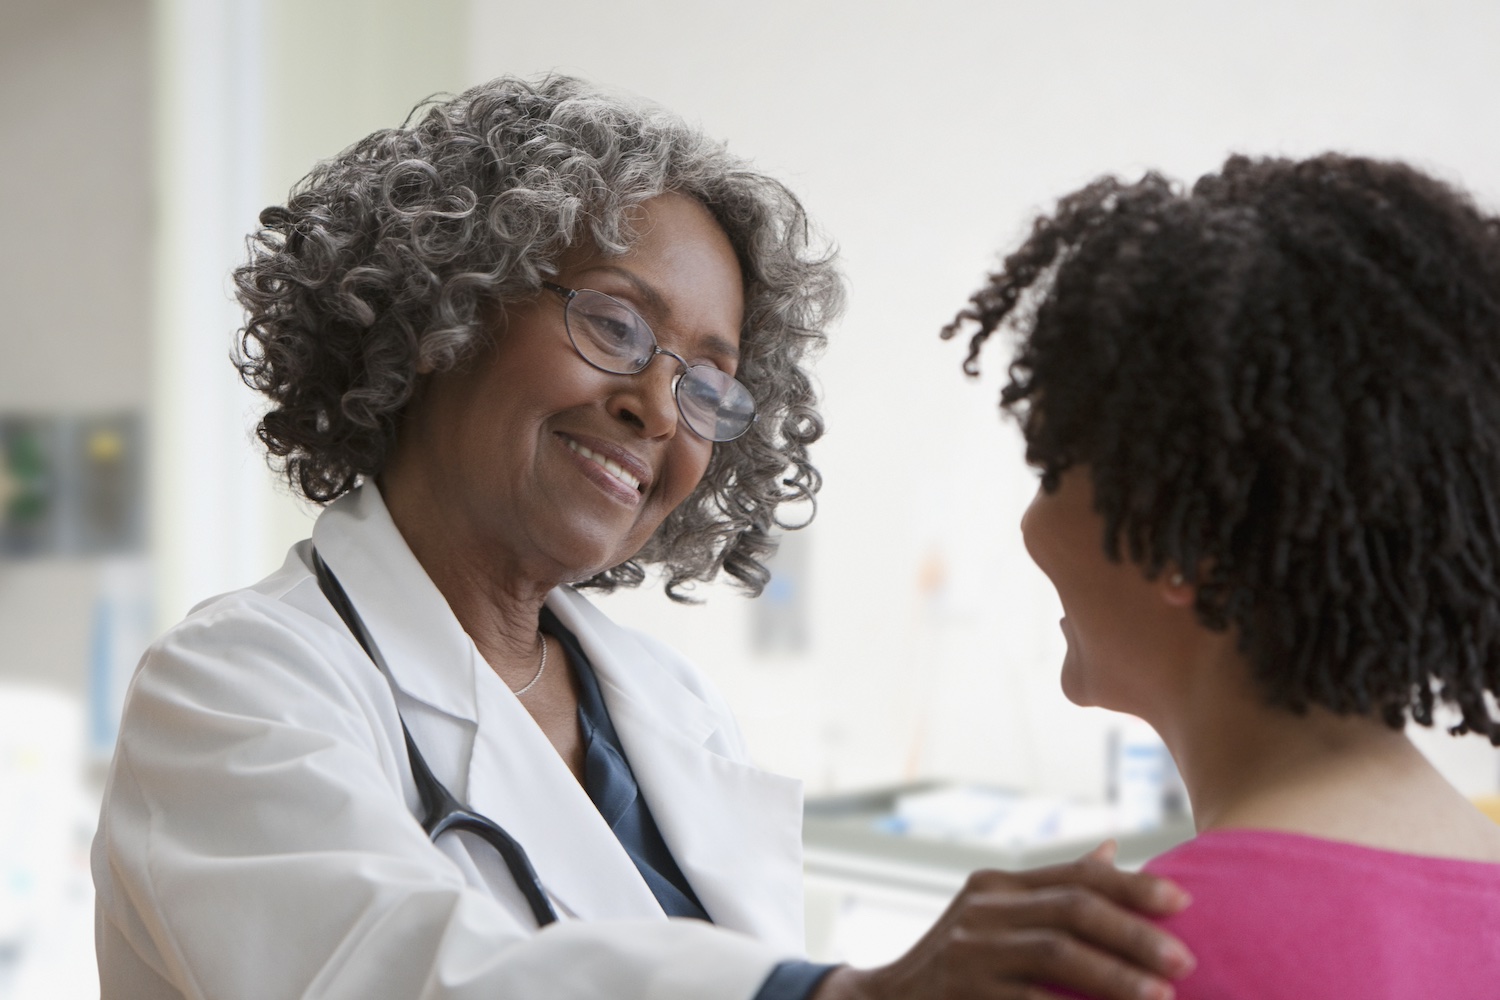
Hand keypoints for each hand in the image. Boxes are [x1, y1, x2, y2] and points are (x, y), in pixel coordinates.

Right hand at [810, 841, 1194, 999]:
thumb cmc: (958, 964)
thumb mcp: (996, 917)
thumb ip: (1052, 889)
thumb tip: (1113, 849)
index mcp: (997, 886)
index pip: (1075, 876)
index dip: (1132, 886)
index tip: (1183, 903)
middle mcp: (982, 910)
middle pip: (1073, 909)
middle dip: (1135, 933)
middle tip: (1185, 961)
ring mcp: (970, 952)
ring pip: (1057, 954)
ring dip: (1116, 977)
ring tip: (1162, 997)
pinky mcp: (965, 995)